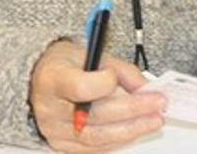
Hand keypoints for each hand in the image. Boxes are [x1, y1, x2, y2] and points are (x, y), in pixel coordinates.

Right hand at [29, 40, 164, 152]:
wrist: (39, 81)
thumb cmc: (64, 65)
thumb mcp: (89, 53)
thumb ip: (119, 69)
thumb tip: (145, 87)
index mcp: (53, 79)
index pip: (80, 88)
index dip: (103, 83)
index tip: (117, 77)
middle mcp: (50, 108)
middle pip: (95, 116)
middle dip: (133, 110)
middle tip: (157, 104)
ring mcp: (55, 130)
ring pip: (97, 137)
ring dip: (131, 129)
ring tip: (153, 120)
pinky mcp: (62, 144)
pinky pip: (94, 148)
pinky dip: (118, 140)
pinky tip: (134, 130)